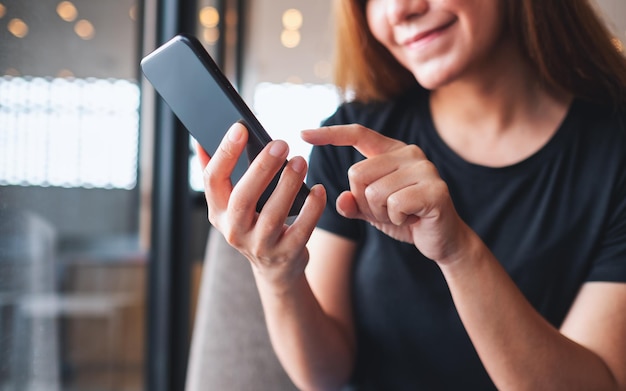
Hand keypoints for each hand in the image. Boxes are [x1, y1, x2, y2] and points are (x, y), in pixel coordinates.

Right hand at [199, 122, 325, 287]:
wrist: (274, 269)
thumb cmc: (253, 225)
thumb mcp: (230, 206)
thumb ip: (218, 176)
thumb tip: (201, 141)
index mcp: (218, 212)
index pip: (213, 180)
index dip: (225, 152)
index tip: (241, 127)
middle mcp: (234, 231)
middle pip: (243, 198)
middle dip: (262, 168)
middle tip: (281, 143)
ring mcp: (259, 246)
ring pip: (273, 215)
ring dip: (288, 184)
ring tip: (301, 160)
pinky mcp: (286, 254)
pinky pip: (301, 230)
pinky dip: (312, 209)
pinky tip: (319, 190)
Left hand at [301, 124, 471, 263]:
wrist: (442, 240)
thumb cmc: (406, 219)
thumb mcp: (373, 211)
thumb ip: (354, 203)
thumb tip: (338, 199)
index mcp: (393, 151)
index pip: (358, 134)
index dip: (330, 135)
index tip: (302, 133)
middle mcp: (410, 153)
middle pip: (357, 174)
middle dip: (364, 201)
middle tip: (388, 210)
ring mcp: (425, 169)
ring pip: (373, 192)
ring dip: (381, 213)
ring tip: (402, 214)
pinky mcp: (435, 189)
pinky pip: (393, 205)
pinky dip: (396, 219)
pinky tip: (412, 219)